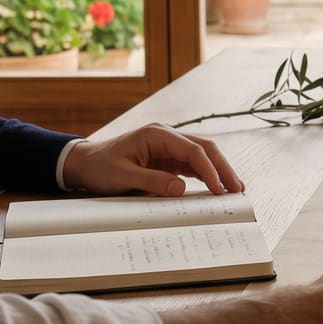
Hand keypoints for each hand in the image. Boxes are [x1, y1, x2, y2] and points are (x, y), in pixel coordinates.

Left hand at [62, 123, 243, 195]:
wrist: (84, 163)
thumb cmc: (100, 167)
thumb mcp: (122, 176)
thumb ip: (152, 181)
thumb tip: (181, 188)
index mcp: (157, 134)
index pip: (192, 150)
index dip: (209, 170)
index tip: (219, 189)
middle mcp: (167, 136)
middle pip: (204, 148)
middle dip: (223, 168)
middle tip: (238, 188)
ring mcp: (168, 146)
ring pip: (202, 155)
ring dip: (218, 170)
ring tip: (235, 188)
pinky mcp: (167, 158)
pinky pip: (192, 165)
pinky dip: (206, 175)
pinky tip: (216, 186)